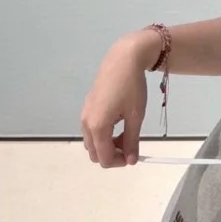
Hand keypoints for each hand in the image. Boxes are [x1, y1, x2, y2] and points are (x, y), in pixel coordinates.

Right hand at [80, 35, 148, 167]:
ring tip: (125, 133)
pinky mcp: (87, 107)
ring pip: (92, 142)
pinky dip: (103, 134)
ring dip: (107, 145)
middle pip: (95, 153)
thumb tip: (131, 160)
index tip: (134, 156)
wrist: (123, 59)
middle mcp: (86, 123)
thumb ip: (131, 141)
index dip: (119, 162)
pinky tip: (118, 122)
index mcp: (97, 127)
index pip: (104, 158)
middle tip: (130, 145)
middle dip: (112, 155)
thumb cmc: (132, 87)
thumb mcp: (135, 116)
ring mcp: (85, 114)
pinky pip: (91, 129)